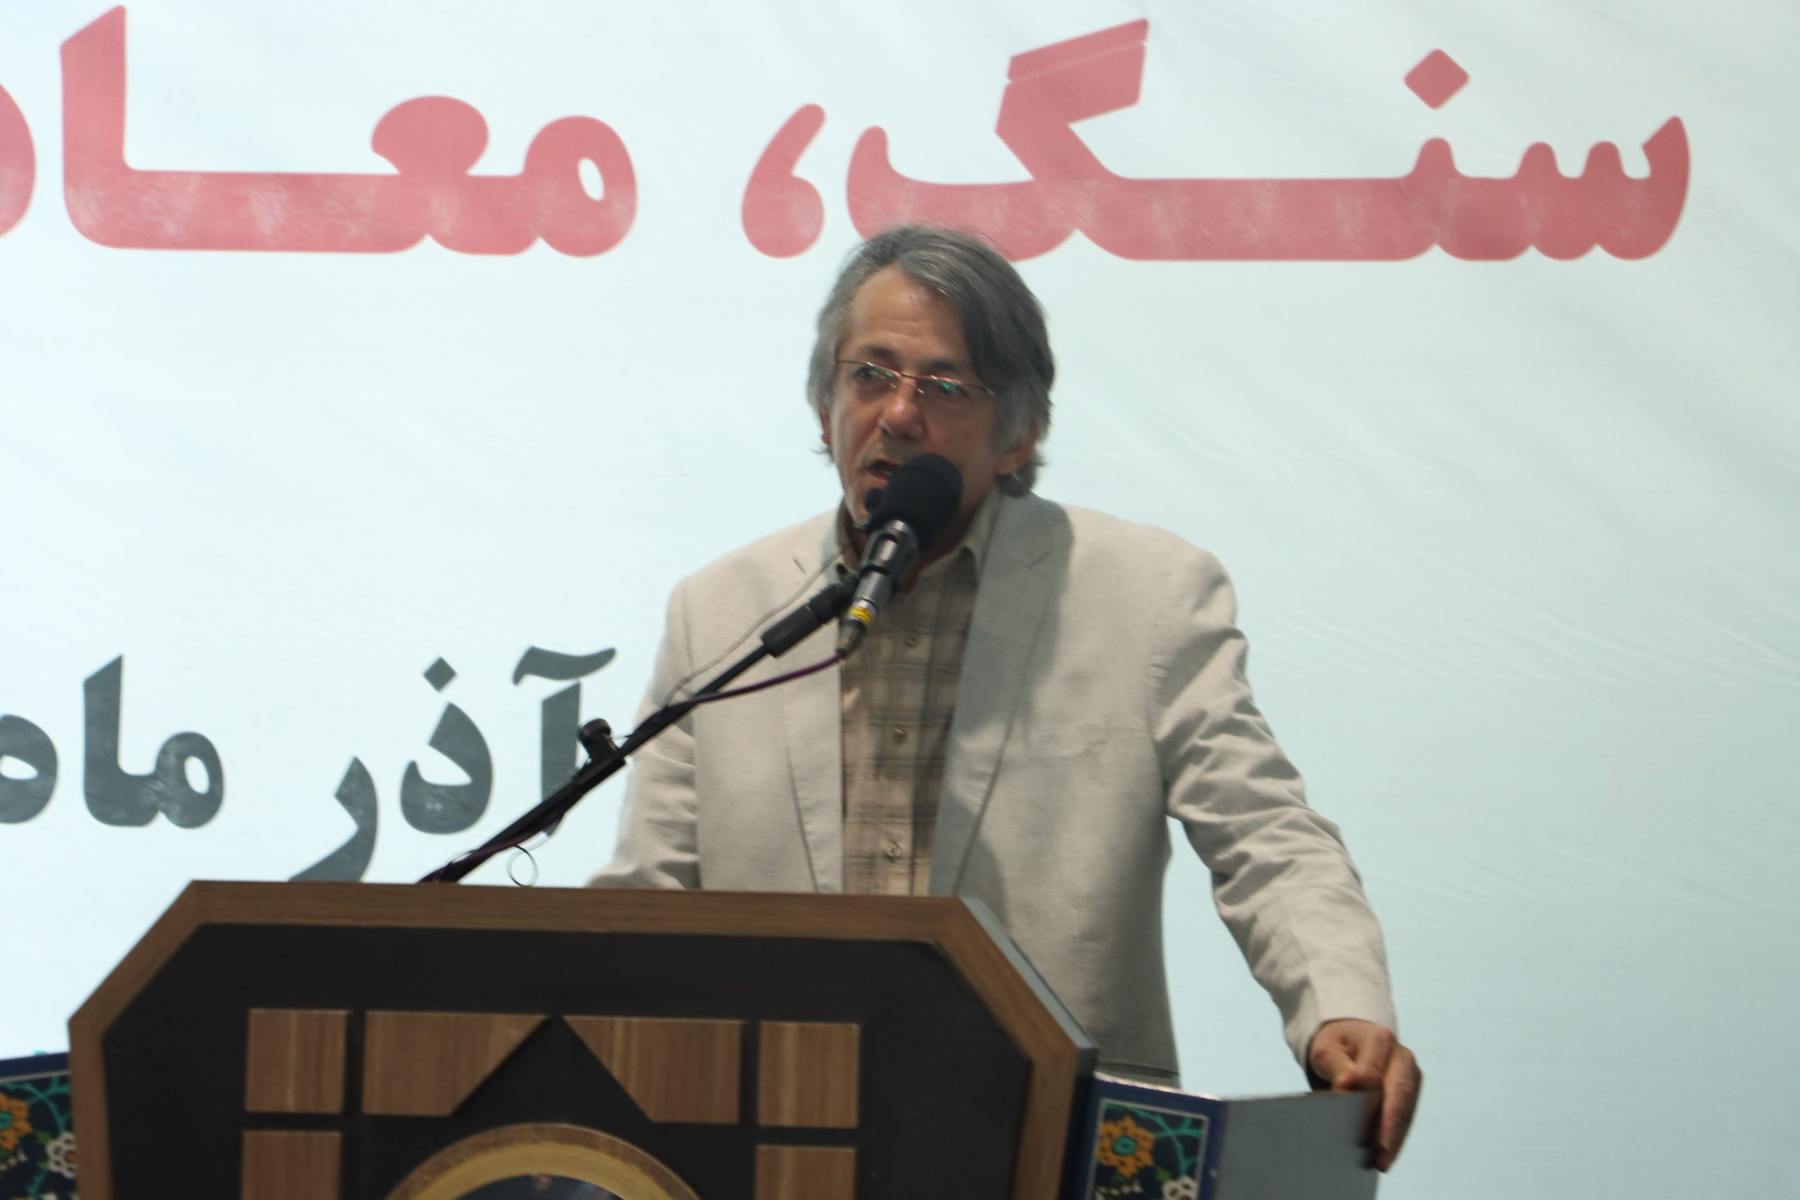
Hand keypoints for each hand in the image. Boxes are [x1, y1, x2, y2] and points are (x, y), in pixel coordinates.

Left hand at [1306, 1018, 1421, 1171]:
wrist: (1349, 1039)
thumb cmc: (1336, 1045)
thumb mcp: (1327, 1048)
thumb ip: (1337, 1065)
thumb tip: (1348, 1086)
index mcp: (1380, 1039)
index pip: (1374, 1070)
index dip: (1362, 1089)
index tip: (1347, 1101)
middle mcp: (1402, 1056)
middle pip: (1400, 1093)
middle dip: (1390, 1126)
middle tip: (1379, 1154)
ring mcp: (1410, 1075)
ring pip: (1407, 1110)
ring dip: (1395, 1138)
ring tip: (1382, 1162)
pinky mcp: (1410, 1092)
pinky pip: (1405, 1117)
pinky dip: (1395, 1137)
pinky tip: (1385, 1156)